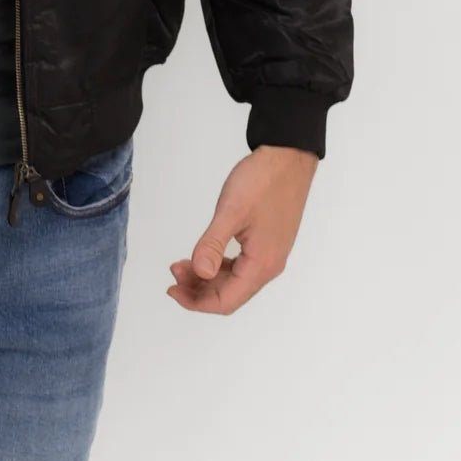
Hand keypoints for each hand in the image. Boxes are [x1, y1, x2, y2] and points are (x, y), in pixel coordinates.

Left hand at [167, 144, 318, 314]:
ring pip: (235, 281)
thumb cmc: (262, 181)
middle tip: (173, 271)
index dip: (197, 302)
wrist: (288, 159)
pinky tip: (206, 254)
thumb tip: (200, 273)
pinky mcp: (267, 243)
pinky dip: (219, 265)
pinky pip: (241, 266)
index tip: (172, 289)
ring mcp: (270, 255)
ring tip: (183, 263)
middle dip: (198, 289)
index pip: (226, 301)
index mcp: (261, 264)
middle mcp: (268, 266)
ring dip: (208, 277)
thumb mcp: (231, 211)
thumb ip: (213, 244)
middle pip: (230, 294)